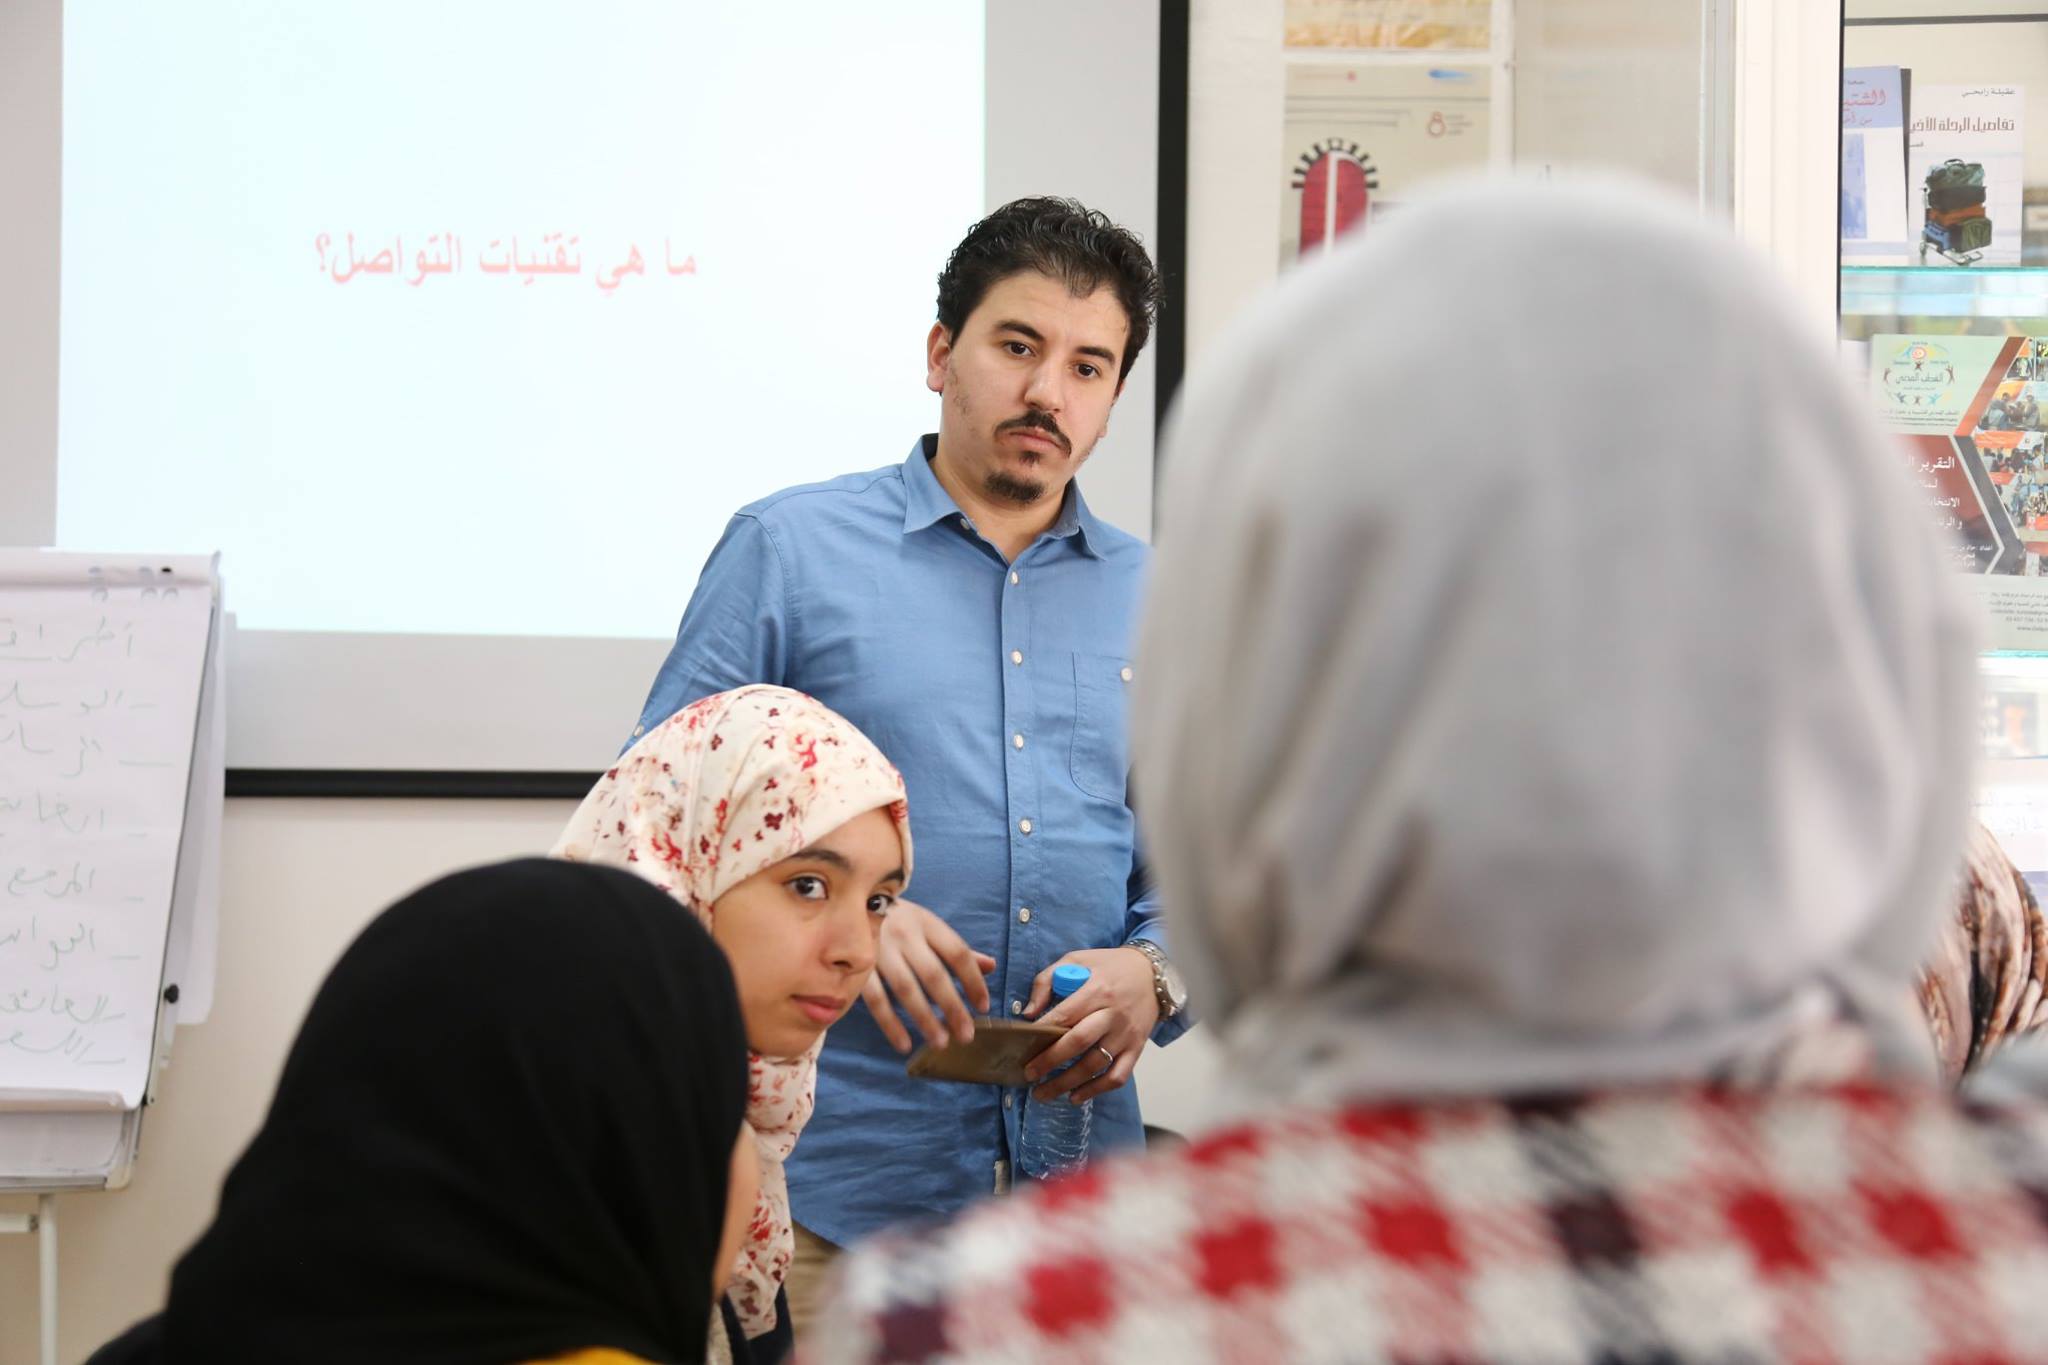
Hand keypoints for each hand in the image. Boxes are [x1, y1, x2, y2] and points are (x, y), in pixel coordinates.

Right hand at [859, 899, 995, 1054]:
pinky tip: (904, 1044)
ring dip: (924, 1019)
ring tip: (940, 1042)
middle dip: (952, 1007)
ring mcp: (879, 949)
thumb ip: (956, 949)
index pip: (957, 953)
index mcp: (926, 923)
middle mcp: (905, 934)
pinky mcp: (858, 966)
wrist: (846, 902)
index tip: (983, 1007)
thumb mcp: (927, 925)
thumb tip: (990, 966)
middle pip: (934, 975)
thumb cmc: (896, 920)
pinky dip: (890, 1024)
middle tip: (966, 1035)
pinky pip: (875, 999)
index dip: (973, 981)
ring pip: (906, 989)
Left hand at [1020, 946, 1159, 1104]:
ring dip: (1067, 1082)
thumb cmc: (1109, 967)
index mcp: (1096, 989)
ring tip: (1043, 1093)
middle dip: (1050, 1061)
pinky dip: (1096, 1090)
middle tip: (1028, 1074)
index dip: (1042, 1032)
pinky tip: (1076, 1096)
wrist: (1153, 973)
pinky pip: (1118, 1076)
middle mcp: (1112, 1014)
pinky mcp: (1136, 1048)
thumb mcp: (1076, 960)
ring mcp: (1125, 1034)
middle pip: (1079, 1042)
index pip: (1065, 1015)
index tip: (1022, 1046)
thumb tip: (1028, 1013)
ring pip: (1096, 1065)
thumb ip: (1047, 980)